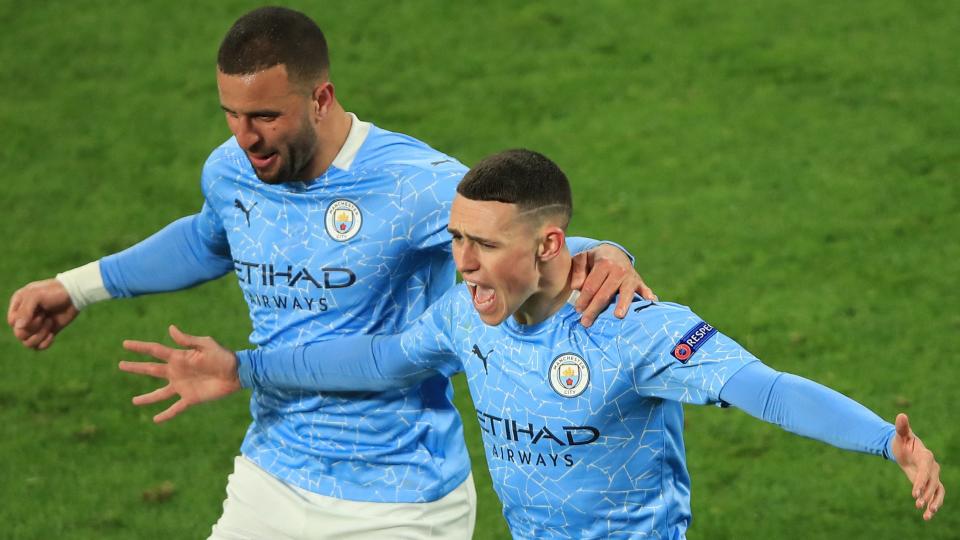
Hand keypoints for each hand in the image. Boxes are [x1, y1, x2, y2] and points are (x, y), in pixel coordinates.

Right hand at [7, 279, 78, 349]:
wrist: (74, 294)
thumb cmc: (54, 291)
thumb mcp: (36, 295)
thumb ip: (25, 310)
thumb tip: (18, 327)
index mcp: (19, 306)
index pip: (12, 322)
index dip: (23, 321)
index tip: (38, 312)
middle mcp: (24, 317)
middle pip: (20, 334)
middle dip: (34, 328)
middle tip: (45, 316)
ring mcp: (36, 326)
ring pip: (27, 343)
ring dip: (39, 336)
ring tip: (50, 322)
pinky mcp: (46, 333)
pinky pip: (38, 347)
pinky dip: (45, 343)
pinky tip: (52, 335)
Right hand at [119, 325, 241, 422]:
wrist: (237, 373)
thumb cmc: (223, 356)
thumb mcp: (206, 345)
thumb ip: (188, 340)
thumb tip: (170, 328)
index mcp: (179, 357)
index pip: (155, 351)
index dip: (140, 347)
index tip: (125, 344)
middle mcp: (177, 371)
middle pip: (151, 370)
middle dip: (136, 367)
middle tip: (120, 365)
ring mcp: (182, 386)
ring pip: (159, 393)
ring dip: (147, 398)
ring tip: (134, 401)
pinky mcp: (191, 398)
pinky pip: (175, 408)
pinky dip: (166, 415)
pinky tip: (155, 420)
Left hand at [570, 244, 656, 326]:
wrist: (614, 252)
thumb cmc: (594, 259)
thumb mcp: (583, 258)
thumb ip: (577, 270)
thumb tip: (576, 287)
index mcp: (604, 263)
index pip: (591, 286)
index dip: (584, 299)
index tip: (578, 310)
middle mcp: (619, 269)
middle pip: (605, 293)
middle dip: (594, 309)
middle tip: (586, 322)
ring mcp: (630, 276)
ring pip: (625, 293)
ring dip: (622, 304)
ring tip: (618, 316)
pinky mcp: (639, 282)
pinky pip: (644, 289)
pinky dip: (648, 295)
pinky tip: (652, 301)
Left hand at [892, 413, 943, 519]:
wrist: (904, 448)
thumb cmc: (902, 440)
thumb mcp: (900, 434)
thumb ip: (901, 427)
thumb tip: (901, 415)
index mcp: (926, 455)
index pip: (925, 470)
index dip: (921, 481)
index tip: (913, 493)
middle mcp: (932, 466)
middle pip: (932, 482)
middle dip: (926, 494)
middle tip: (917, 504)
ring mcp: (933, 475)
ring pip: (937, 491)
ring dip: (933, 503)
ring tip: (926, 515)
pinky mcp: (930, 483)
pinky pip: (935, 494)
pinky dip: (933, 504)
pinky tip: (926, 516)